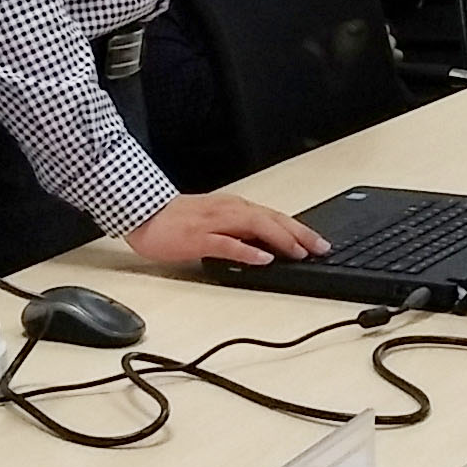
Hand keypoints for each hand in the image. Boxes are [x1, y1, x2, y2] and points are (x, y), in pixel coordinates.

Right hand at [127, 191, 327, 268]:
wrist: (144, 214)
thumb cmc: (178, 220)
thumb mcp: (216, 222)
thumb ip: (240, 231)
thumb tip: (267, 247)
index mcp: (234, 207)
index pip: (274, 216)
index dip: (300, 228)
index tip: (320, 242)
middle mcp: (229, 210)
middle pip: (271, 218)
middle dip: (299, 233)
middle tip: (322, 248)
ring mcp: (214, 223)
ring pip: (255, 226)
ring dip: (280, 238)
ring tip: (300, 252)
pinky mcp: (198, 237)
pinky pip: (227, 243)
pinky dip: (247, 251)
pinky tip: (263, 259)